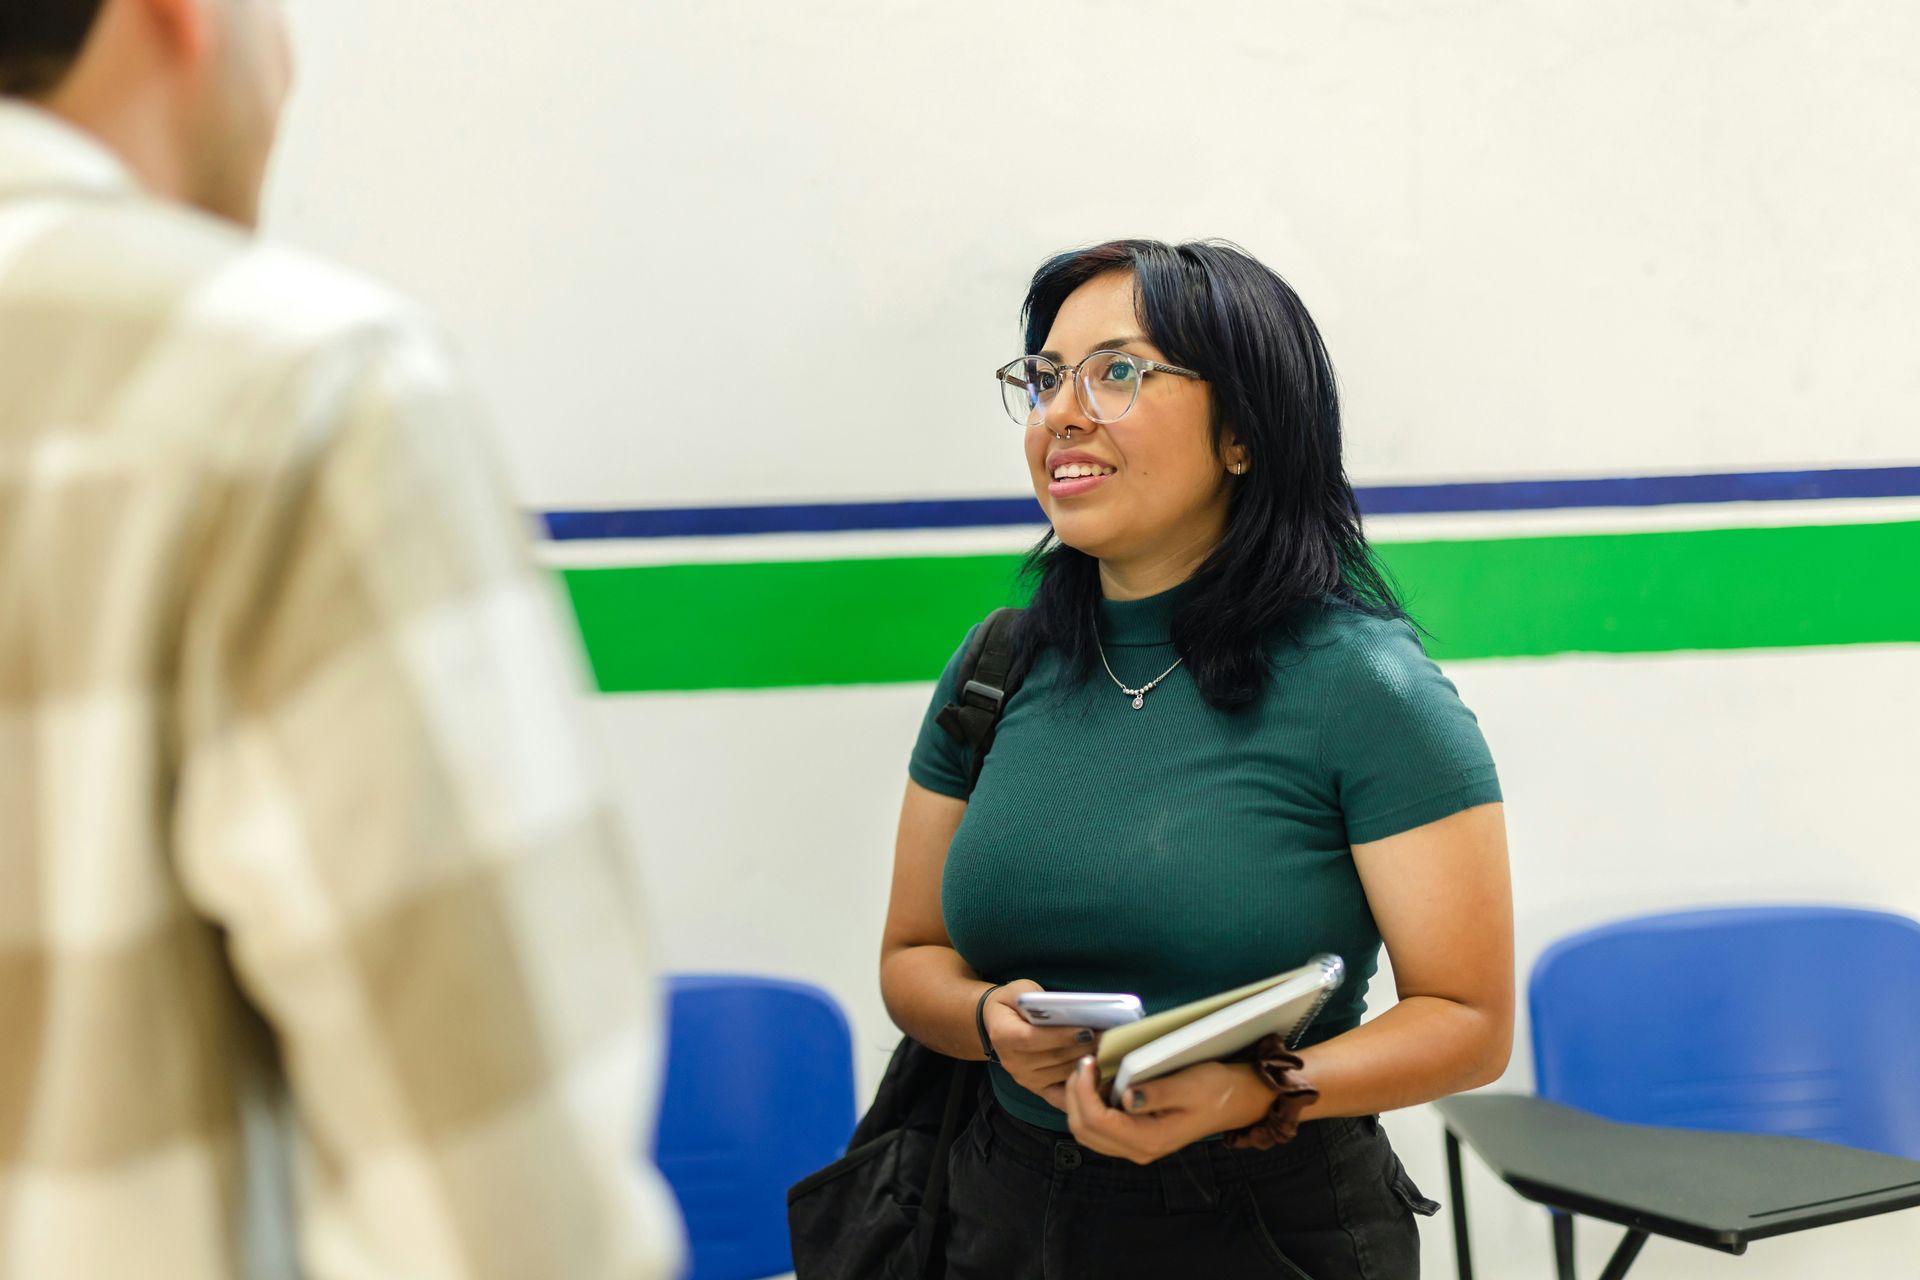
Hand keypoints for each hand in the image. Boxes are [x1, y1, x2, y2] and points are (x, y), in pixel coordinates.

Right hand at [982, 980, 1100, 1110]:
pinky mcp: (1037, 1090)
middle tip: (1111, 1037)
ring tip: (1111, 1049)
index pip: (1034, 1038)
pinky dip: (1084, 1086)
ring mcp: (1026, 1079)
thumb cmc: (1012, 1004)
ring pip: (1064, 1074)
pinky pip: (1064, 1095)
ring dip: (1089, 1062)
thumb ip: (1037, 997)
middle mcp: (1013, 1062)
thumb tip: (1067, 1006)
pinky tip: (1103, 1074)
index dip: (1062, 1036)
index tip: (1088, 1029)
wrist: (997, 1023)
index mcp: (1004, 1036)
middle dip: (1085, 1047)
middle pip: (1055, 1058)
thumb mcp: (1019, 990)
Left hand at [1062, 1056, 1276, 1164]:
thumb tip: (1124, 1097)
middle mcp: (1139, 1150)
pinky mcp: (1136, 1137)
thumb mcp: (1190, 1085)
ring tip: (1086, 1071)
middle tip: (1083, 1063)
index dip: (1083, 1092)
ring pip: (1087, 1133)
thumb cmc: (1217, 1089)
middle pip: (1085, 1131)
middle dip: (1074, 1096)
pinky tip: (1096, 1084)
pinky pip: (1099, 1129)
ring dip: (1078, 1102)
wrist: (1239, 1100)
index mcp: (1150, 1139)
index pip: (1098, 1122)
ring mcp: (1136, 1146)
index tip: (1087, 1062)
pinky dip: (1088, 1106)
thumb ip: (1156, 1092)